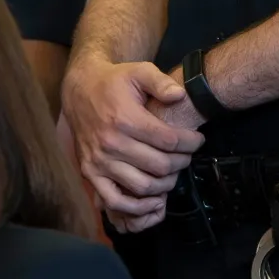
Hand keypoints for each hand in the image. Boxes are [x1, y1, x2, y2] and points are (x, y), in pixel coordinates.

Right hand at [62, 57, 204, 231]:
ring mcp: (99, 161)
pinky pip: (115, 200)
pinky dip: (137, 206)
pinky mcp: (90, 172)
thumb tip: (180, 96)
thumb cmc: (114, 82)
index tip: (198, 140)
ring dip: (166, 183)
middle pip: (160, 165)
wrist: (80, 91)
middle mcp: (111, 143)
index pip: (170, 141)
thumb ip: (161, 82)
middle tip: (187, 155)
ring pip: (143, 186)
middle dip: (182, 162)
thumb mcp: (138, 71)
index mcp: (125, 119)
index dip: (191, 143)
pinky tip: (153, 199)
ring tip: (172, 172)